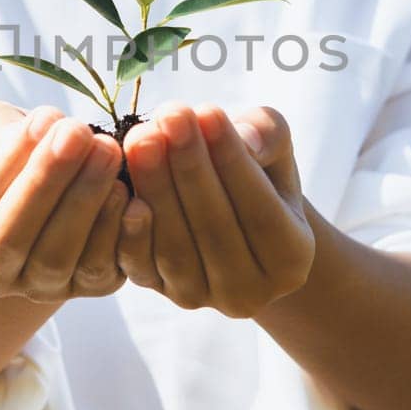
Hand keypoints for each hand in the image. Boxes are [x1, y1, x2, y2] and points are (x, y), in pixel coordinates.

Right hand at [0, 100, 128, 301]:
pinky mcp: (88, 287)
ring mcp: (39, 286)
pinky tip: (132, 193)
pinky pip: (101, 269)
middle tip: (78, 133)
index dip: (8, 162)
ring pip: (59, 257)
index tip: (44, 117)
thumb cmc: (13, 158)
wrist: (49, 198)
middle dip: (48, 181)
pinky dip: (117, 232)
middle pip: (13, 236)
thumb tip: (43, 129)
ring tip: (108, 151)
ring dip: (86, 202)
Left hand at [115, 101, 313, 317]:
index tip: (208, 111)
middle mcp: (250, 293)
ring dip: (155, 188)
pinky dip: (128, 228)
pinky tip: (119, 184)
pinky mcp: (159, 292)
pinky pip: (140, 265)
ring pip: (175, 247)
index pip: (260, 210)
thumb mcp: (273, 147)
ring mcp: (201, 298)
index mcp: (292, 260)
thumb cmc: (256, 169)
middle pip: (215, 228)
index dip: (232, 160)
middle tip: (169, 115)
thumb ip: (267, 135)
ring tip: (142, 135)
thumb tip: (245, 141)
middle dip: (189, 166)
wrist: (227, 212)